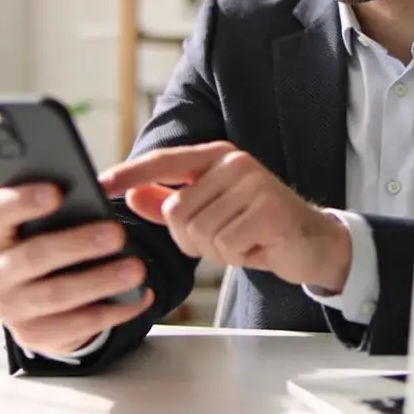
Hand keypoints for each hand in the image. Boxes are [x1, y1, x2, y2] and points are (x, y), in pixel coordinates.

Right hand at [0, 166, 153, 356]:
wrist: (42, 301)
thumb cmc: (45, 240)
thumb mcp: (37, 216)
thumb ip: (27, 189)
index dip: (24, 201)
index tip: (58, 192)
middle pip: (32, 256)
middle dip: (78, 243)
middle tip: (119, 232)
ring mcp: (10, 308)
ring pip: (56, 294)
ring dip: (101, 281)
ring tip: (138, 268)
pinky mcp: (34, 336)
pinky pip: (75, 326)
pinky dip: (111, 312)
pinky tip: (139, 297)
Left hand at [99, 141, 351, 292]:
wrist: (313, 243)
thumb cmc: (259, 226)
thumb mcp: (212, 212)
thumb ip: (171, 203)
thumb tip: (132, 195)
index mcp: (217, 157)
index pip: (164, 161)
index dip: (130, 173)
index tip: (100, 184)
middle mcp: (235, 163)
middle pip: (178, 211)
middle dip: (194, 238)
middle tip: (227, 237)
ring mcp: (254, 184)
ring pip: (200, 231)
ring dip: (218, 250)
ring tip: (245, 240)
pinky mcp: (269, 209)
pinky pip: (225, 245)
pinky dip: (237, 257)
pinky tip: (257, 247)